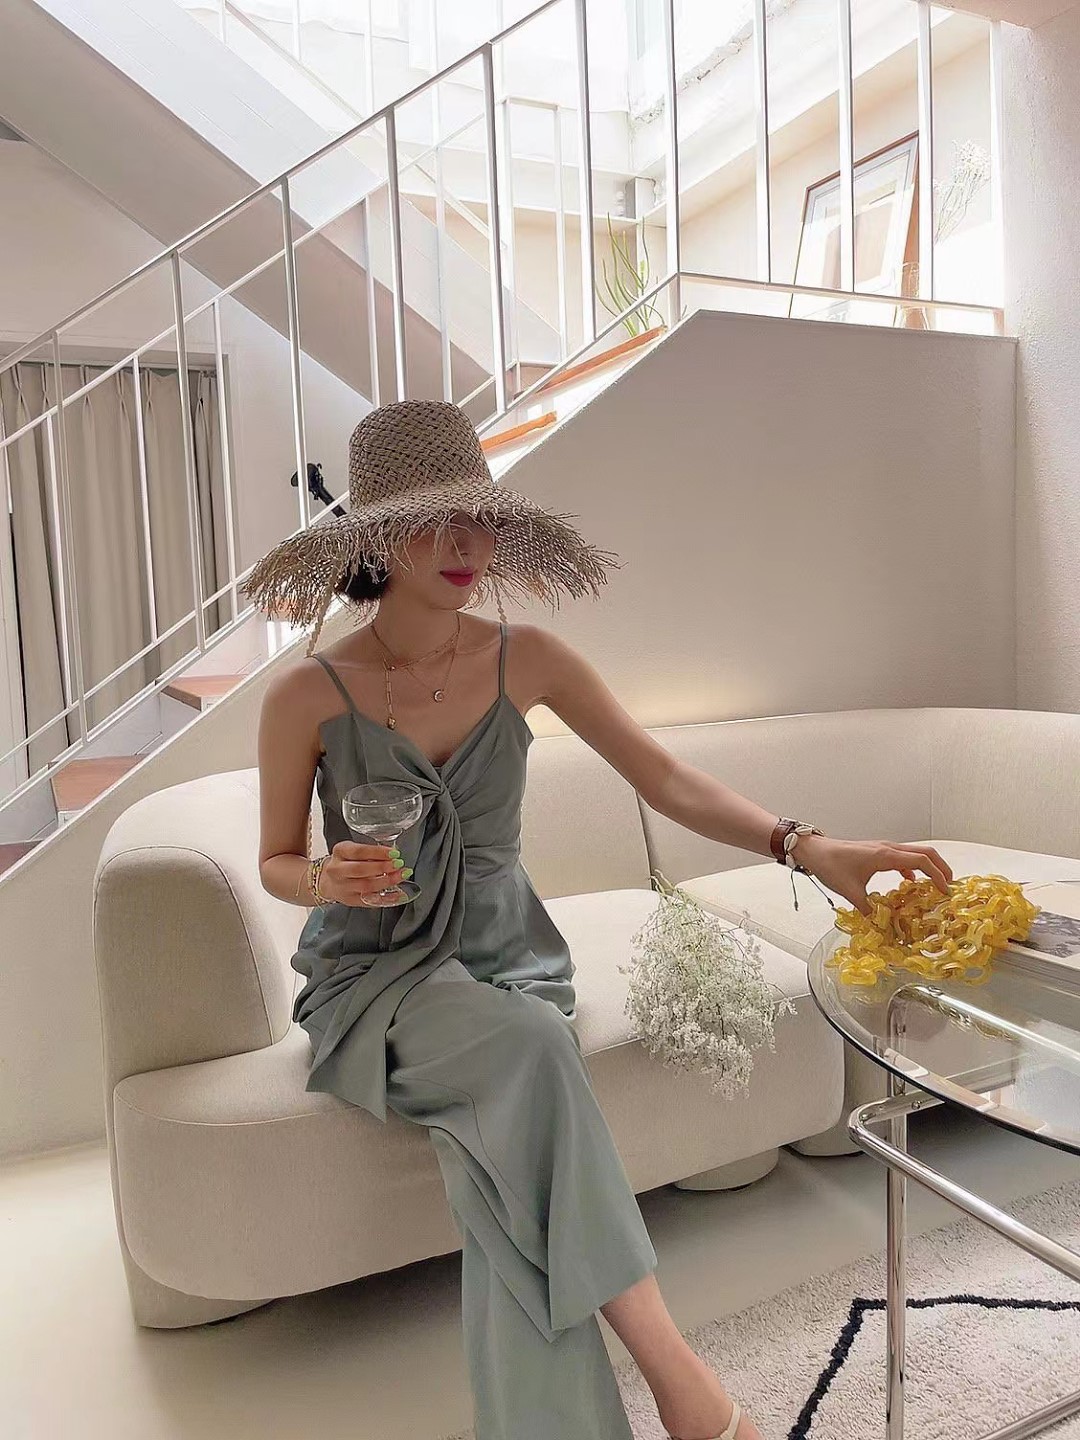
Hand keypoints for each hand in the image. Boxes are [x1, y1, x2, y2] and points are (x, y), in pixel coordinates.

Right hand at [321, 840, 408, 905]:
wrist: (328, 881)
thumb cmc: (345, 862)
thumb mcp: (351, 850)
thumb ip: (369, 852)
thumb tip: (392, 854)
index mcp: (339, 852)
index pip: (358, 852)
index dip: (377, 852)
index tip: (394, 852)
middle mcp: (338, 871)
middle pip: (361, 870)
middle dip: (382, 867)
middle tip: (398, 864)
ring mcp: (344, 887)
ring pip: (366, 886)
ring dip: (387, 881)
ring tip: (401, 875)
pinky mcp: (351, 901)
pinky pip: (370, 900)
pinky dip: (387, 898)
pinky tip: (399, 894)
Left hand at [793, 835, 953, 917]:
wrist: (814, 850)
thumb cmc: (830, 865)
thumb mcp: (850, 892)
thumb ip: (868, 910)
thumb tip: (881, 927)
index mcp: (885, 855)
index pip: (922, 861)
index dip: (938, 875)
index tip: (946, 891)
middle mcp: (888, 848)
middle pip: (925, 852)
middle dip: (941, 868)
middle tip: (950, 887)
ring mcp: (883, 848)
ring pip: (915, 853)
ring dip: (928, 867)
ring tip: (936, 886)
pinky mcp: (877, 852)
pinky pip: (902, 857)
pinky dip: (912, 868)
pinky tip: (910, 883)